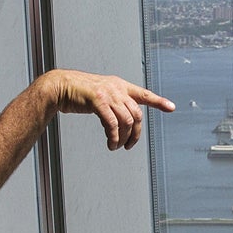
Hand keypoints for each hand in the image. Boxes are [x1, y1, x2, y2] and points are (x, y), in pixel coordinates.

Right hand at [48, 70, 174, 149]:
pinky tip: (110, 144)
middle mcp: (117, 89)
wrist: (61, 87)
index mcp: (120, 86)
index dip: (158, 101)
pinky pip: (112, 124)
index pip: (144, 94)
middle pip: (137, 114)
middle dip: (135, 134)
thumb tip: (124, 119)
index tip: (172, 107)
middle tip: (128, 145)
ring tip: (116, 146)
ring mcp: (108, 94)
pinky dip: (113, 137)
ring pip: (127, 121)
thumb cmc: (79, 92)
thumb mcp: (102, 93)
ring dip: (123, 138)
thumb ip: (115, 102)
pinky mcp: (98, 101)